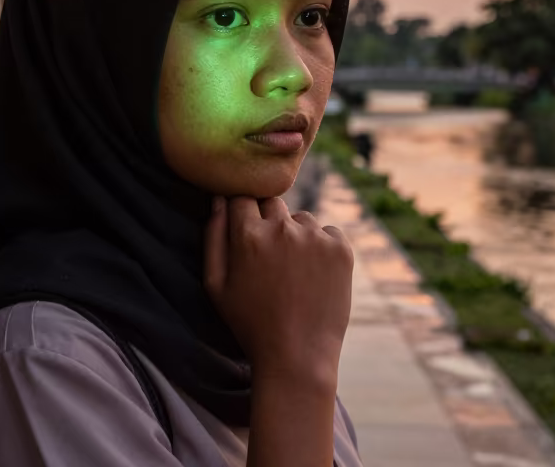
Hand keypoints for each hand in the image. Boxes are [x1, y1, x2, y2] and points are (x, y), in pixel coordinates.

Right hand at [204, 195, 353, 387]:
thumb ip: (214, 237)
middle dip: (268, 222)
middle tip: (270, 257)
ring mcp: (315, 237)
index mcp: (248, 235)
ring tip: (293, 271)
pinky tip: (313, 276)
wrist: (297, 356)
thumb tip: (219, 201)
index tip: (246, 233)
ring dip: (296, 234)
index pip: (242, 198)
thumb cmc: (250, 323)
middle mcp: (283, 228)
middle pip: (272, 203)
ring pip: (301, 219)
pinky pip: (328, 232)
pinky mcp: (341, 248)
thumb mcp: (216, 285)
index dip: (242, 214)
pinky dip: (321, 247)